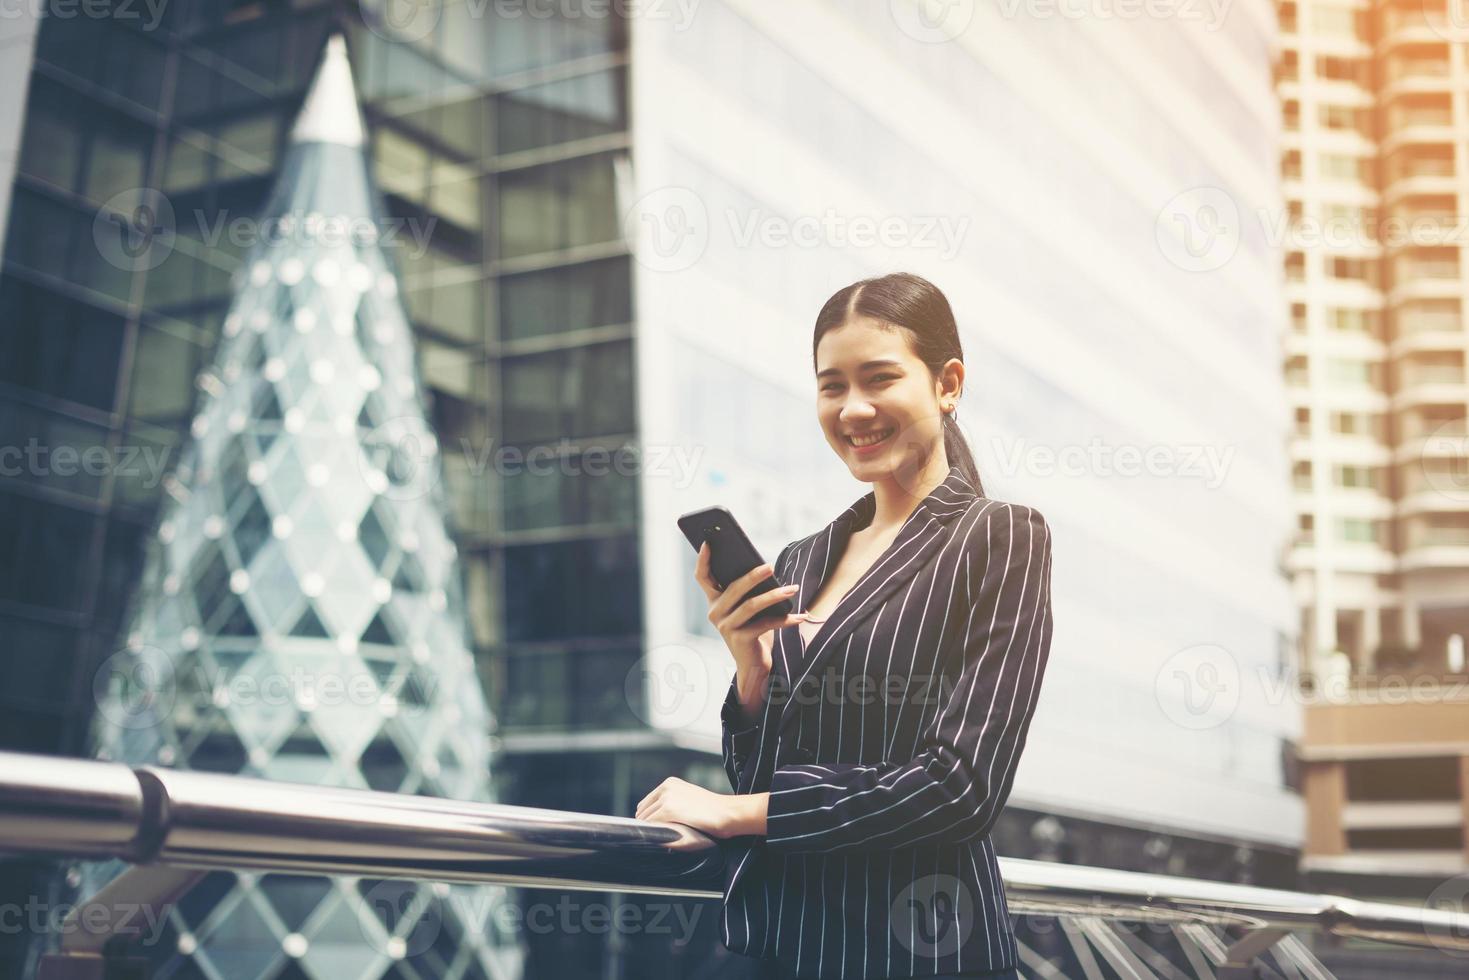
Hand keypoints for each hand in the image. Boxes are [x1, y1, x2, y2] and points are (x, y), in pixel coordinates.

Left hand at [635, 776, 766, 838]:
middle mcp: (666, 787)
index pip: (646, 803)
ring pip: (646, 820)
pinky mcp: (669, 810)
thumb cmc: (713, 811)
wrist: (728, 812)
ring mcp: (666, 798)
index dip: (647, 818)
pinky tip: (667, 837)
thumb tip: (654, 819)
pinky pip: (652, 825)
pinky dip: (656, 833)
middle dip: (649, 825)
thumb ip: (671, 804)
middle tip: (661, 835)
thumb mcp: (688, 799)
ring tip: (667, 836)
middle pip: (643, 812)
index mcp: (670, 783)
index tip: (653, 829)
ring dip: (653, 830)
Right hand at [694, 541, 807, 716]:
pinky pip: (766, 624)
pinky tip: (800, 616)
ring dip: (774, 596)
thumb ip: (748, 591)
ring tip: (792, 589)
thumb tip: (766, 568)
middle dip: (753, 575)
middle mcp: (715, 613)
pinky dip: (786, 620)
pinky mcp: (741, 639)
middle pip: (734, 588)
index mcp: (714, 601)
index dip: (703, 559)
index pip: (702, 577)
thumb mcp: (747, 608)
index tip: (708, 542)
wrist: (753, 665)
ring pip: (751, 605)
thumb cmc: (753, 630)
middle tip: (771, 566)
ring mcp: (726, 627)